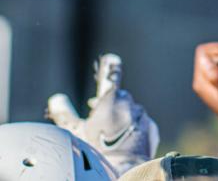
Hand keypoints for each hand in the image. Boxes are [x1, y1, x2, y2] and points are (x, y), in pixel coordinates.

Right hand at [47, 54, 158, 176]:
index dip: (110, 68)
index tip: (111, 58)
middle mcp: (129, 105)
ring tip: (111, 136)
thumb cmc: (94, 150)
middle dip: (110, 106)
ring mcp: (142, 117)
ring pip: (130, 112)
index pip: (110, 78)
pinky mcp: (151, 129)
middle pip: (118, 99)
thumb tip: (56, 99)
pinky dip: (134, 129)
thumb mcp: (74, 131)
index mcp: (111, 100)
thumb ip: (64, 113)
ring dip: (122, 118)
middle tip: (100, 122)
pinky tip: (125, 141)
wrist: (123, 169)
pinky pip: (141, 124)